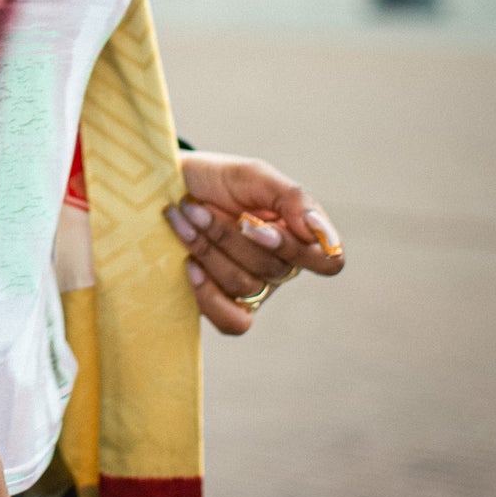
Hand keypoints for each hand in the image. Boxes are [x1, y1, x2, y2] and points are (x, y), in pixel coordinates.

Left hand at [167, 151, 345, 335]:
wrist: (167, 186)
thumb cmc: (216, 179)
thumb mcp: (254, 175)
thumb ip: (291, 197)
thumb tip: (317, 229)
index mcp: (297, 236)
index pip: (328, 262)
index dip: (297, 250)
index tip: (253, 223)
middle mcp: (279, 266)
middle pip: (273, 269)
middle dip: (227, 236)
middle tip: (196, 208)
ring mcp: (252, 287)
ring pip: (244, 286)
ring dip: (206, 250)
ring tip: (182, 220)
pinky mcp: (223, 304)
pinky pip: (232, 321)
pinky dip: (208, 294)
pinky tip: (188, 265)